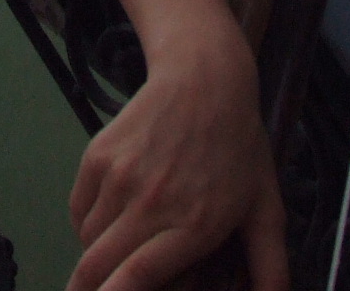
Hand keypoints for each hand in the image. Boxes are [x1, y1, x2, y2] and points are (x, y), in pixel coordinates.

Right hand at [67, 23, 285, 290]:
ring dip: (98, 259)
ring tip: (121, 253)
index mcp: (194, 223)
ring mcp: (118, 177)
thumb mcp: (264, 208)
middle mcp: (151, 203)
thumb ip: (270, 267)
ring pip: (88, 242)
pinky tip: (111, 224)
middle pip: (97, 267)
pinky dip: (88, 229)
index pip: (138, 274)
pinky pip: (79, 212)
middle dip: (91, 290)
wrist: (203, 79)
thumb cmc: (238, 148)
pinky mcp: (96, 157)